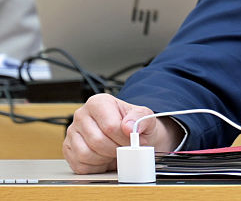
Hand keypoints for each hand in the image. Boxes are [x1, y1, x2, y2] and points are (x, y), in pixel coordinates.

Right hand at [63, 94, 182, 173]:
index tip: (133, 142)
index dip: (124, 139)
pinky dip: (96, 167)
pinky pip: (80, 165)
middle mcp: (81, 115)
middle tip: (125, 149)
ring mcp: (72, 132)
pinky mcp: (68, 149)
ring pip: (86, 154)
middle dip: (115, 149)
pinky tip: (104, 158)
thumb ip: (140, 118)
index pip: (110, 126)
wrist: (128, 134)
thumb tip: (129, 127)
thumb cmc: (134, 124)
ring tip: (114, 152)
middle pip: (97, 141)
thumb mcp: (144, 116)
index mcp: (98, 102)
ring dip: (105, 158)